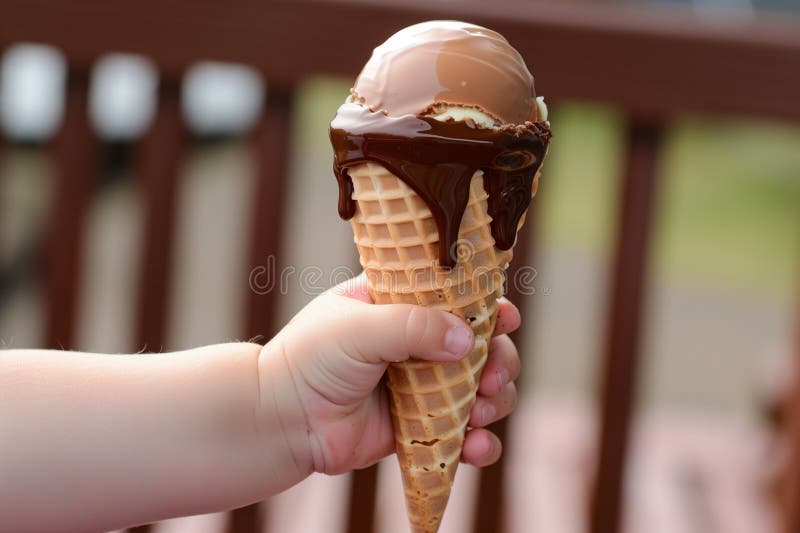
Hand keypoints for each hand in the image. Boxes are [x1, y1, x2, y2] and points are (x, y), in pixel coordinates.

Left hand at [260, 274, 521, 475]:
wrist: (282, 420)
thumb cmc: (311, 359)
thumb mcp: (359, 325)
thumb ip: (413, 326)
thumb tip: (468, 338)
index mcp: (401, 305)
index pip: (457, 298)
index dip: (488, 306)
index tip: (505, 317)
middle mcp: (418, 344)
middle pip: (482, 346)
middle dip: (498, 361)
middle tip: (491, 376)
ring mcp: (423, 388)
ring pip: (483, 390)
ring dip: (496, 401)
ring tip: (481, 413)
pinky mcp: (422, 429)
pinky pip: (464, 436)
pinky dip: (480, 443)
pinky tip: (476, 446)